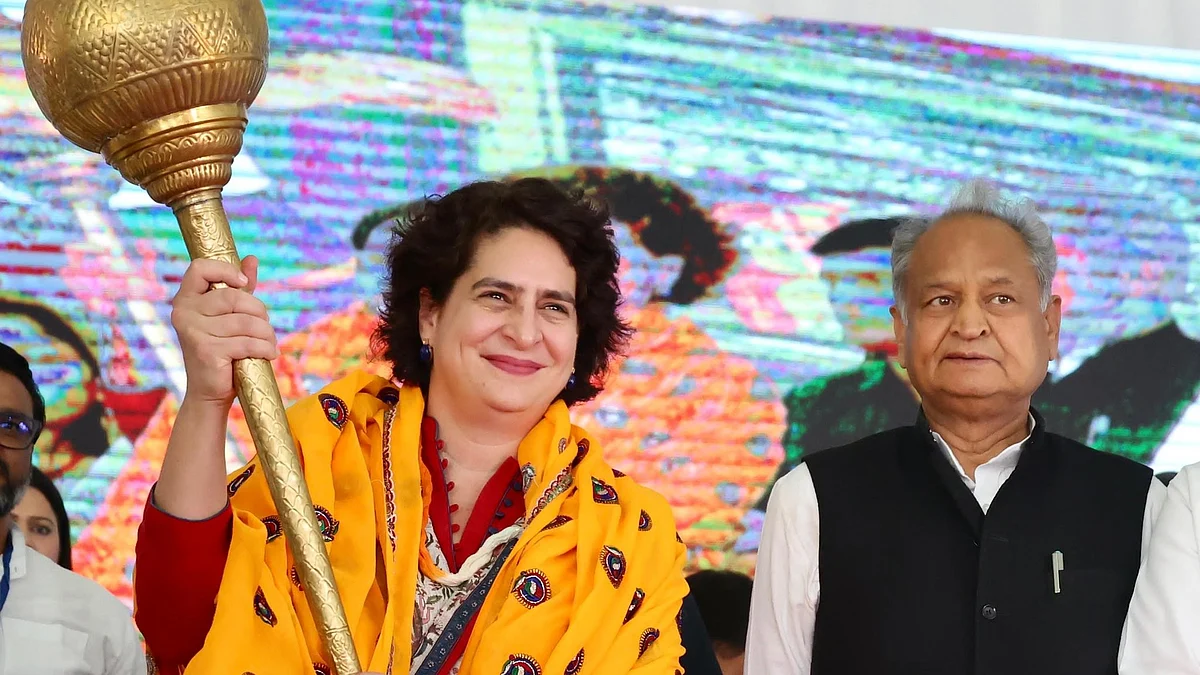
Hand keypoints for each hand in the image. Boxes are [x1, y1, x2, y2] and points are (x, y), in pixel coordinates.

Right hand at [170, 256, 277, 408]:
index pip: (200, 267)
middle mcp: (183, 312)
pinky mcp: (206, 350)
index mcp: (185, 299)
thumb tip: (252, 259)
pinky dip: (265, 348)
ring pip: (246, 322)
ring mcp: (193, 331)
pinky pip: (247, 342)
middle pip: (234, 296)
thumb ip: (239, 287)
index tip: (244, 285)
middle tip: (266, 326)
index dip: (226, 271)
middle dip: (259, 312)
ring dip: (267, 334)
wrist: (209, 391)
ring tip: (269, 343)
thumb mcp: (229, 315)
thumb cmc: (221, 348)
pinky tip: (270, 354)